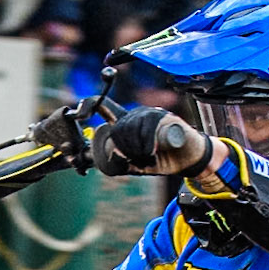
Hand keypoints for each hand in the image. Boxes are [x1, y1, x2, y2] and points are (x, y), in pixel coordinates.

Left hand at [92, 106, 211, 177]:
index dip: (88, 107)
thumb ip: (120, 160)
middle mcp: (137, 114)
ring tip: (149, 157)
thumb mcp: (136, 162)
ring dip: (137, 151)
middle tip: (138, 159)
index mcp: (127, 122)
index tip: (78, 113)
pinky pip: (149, 133)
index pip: (103, 107)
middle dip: (124, 150)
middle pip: (116, 129)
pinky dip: (149, 147)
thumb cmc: (162, 158)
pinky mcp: (166, 119)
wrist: (190, 158)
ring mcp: (152, 114)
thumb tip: (105, 156)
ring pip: (130, 131)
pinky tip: (154, 152)